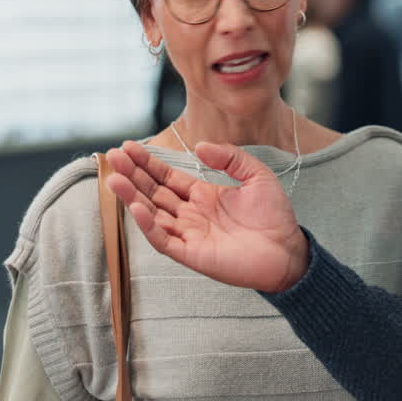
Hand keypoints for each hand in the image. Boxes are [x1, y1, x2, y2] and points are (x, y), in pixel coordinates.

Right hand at [105, 140, 309, 292]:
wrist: (288, 250)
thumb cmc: (275, 216)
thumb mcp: (256, 175)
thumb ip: (230, 157)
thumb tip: (199, 147)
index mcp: (203, 195)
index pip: (167, 177)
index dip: (148, 163)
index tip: (129, 147)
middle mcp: (191, 214)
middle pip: (154, 192)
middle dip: (133, 174)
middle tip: (114, 156)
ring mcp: (188, 234)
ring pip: (152, 214)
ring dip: (132, 197)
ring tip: (114, 178)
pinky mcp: (191, 254)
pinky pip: (163, 239)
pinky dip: (148, 225)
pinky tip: (137, 207)